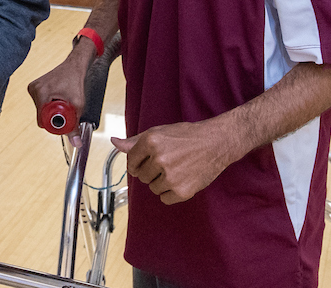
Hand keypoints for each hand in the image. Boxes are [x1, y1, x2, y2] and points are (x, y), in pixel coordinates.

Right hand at [27, 47, 91, 145]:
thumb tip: (76, 143)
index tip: (65, 118)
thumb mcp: (77, 104)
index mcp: (40, 92)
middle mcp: (34, 89)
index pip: (42, 120)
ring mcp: (33, 87)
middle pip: (42, 116)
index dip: (54, 123)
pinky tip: (59, 97)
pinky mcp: (35, 87)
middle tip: (67, 109)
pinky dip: (50, 104)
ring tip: (63, 100)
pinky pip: (42, 103)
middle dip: (54, 117)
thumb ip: (74, 125)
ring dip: (53, 110)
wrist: (75, 65)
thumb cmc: (76, 80)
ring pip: (42, 110)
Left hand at [111, 120, 231, 204]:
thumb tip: (114, 143)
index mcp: (151, 141)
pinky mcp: (182, 191)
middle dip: (150, 171)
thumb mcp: (160, 132)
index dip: (138, 162)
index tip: (147, 161)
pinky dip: (171, 193)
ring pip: (153, 188)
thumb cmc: (188, 136)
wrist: (216, 143)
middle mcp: (159, 159)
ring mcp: (171, 176)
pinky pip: (165, 198)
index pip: (131, 162)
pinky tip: (181, 179)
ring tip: (177, 169)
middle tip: (167, 163)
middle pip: (141, 176)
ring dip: (161, 182)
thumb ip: (135, 141)